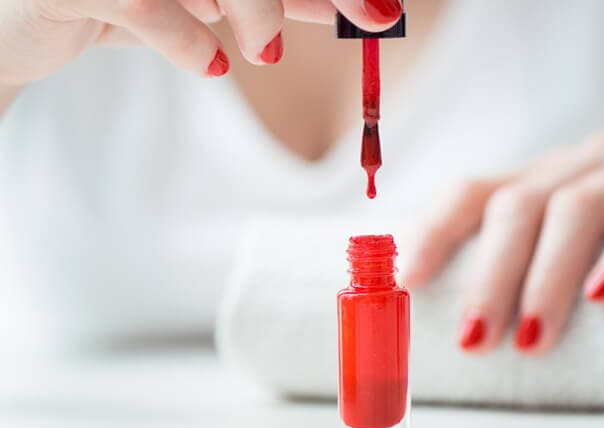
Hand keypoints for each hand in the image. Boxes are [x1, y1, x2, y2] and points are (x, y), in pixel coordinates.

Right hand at [0, 0, 401, 87]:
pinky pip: (141, 3)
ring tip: (259, 50)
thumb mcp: (204, 1)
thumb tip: (346, 9)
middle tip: (366, 19)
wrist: (18, 27)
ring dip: (253, 11)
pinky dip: (183, 39)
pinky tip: (211, 64)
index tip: (384, 6)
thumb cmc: (118, 8)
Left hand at [404, 132, 603, 354]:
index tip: (408, 282)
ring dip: (547, 277)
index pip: (472, 193)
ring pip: (577, 207)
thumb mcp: (566, 258)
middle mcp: (584, 162)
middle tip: (476, 340)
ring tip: (533, 339)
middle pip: (517, 205)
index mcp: (543, 179)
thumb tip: (456, 326)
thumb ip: (520, 272)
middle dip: (491, 276)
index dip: (434, 233)